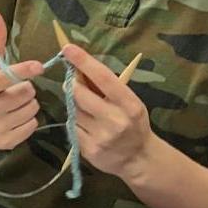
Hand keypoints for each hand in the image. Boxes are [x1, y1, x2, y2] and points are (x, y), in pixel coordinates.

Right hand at [0, 9, 44, 149]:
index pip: (6, 77)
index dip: (24, 70)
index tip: (39, 66)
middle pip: (26, 93)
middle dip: (26, 89)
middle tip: (14, 90)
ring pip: (32, 109)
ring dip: (28, 105)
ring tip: (14, 104)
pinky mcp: (5, 142)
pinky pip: (32, 126)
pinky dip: (28, 121)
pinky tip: (15, 118)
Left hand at [65, 44, 157, 177]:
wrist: (139, 159)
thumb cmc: (133, 123)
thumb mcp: (129, 102)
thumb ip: (108, 87)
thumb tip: (80, 66)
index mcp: (129, 104)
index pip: (103, 77)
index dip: (84, 61)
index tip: (68, 49)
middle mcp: (116, 120)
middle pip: (79, 94)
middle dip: (72, 85)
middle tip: (72, 83)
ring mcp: (101, 137)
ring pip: (73, 111)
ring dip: (74, 106)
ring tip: (87, 110)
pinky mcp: (88, 150)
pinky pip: (71, 127)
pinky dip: (75, 123)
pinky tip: (87, 127)